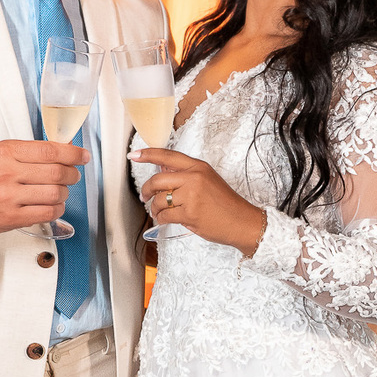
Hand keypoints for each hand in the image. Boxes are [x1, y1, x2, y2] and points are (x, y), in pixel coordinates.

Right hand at [0, 139, 87, 234]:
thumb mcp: (3, 153)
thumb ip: (32, 150)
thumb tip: (66, 148)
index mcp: (6, 153)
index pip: (49, 151)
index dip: (72, 154)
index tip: (82, 156)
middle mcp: (7, 174)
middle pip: (56, 173)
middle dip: (72, 174)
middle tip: (73, 175)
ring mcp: (9, 197)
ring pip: (54, 194)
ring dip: (64, 193)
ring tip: (60, 190)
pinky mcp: (12, 218)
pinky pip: (47, 213)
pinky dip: (57, 208)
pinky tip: (54, 204)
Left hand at [134, 147, 265, 255]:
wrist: (242, 222)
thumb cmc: (226, 204)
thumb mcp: (208, 180)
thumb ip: (187, 175)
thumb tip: (163, 172)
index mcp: (198, 167)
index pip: (168, 156)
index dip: (148, 154)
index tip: (134, 155)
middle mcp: (194, 178)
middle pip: (157, 180)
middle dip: (146, 190)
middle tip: (145, 196)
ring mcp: (191, 196)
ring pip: (159, 200)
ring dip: (155, 209)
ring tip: (159, 212)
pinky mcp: (189, 213)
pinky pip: (165, 215)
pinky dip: (161, 219)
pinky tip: (165, 220)